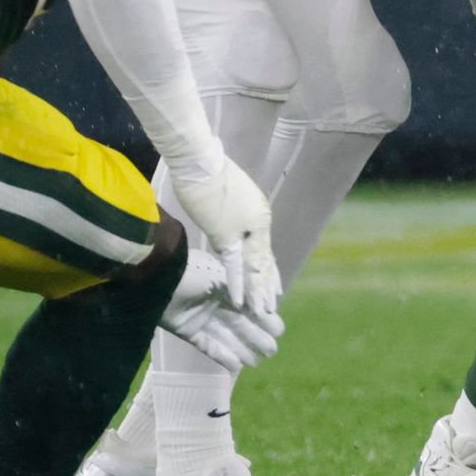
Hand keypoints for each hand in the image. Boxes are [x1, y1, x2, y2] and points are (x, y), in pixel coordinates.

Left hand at [159, 246, 284, 371]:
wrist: (158, 278)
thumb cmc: (194, 272)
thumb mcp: (225, 277)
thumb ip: (247, 293)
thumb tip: (268, 309)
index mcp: (227, 285)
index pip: (250, 305)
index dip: (264, 318)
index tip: (279, 330)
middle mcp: (215, 301)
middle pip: (240, 323)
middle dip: (257, 337)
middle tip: (272, 350)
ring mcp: (201, 317)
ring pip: (227, 336)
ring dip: (242, 349)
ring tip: (258, 362)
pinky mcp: (187, 330)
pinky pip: (207, 346)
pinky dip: (222, 356)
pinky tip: (236, 367)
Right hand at [165, 149, 280, 315]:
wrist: (200, 163)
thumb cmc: (212, 174)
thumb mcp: (230, 199)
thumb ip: (236, 219)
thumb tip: (230, 236)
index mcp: (259, 217)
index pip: (265, 252)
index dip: (269, 272)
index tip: (275, 290)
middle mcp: (257, 226)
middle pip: (262, 263)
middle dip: (266, 287)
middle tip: (272, 310)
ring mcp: (245, 231)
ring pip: (253, 268)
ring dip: (257, 291)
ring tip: (263, 312)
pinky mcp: (226, 235)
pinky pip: (234, 266)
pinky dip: (238, 285)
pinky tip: (241, 302)